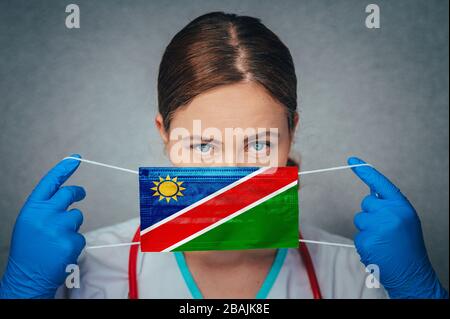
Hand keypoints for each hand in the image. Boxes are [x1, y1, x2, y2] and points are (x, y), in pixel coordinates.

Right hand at [0, 155, 85, 298]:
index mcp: (32, 209)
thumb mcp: (30, 223)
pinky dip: (74, 243)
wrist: (26, 277)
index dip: (64, 168)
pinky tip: (61, 252)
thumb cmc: (29, 250)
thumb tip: (67, 195)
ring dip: (71, 226)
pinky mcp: (71, 241)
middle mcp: (44, 214)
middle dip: (77, 193)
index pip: (50, 182)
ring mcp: (58, 227)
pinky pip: (80, 236)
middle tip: (80, 194)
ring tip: (56, 241)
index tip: (76, 158)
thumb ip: (45, 208)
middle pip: (69, 194)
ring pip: (77, 216)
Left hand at [348, 157, 447, 298]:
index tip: (351, 160)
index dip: (365, 171)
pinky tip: (378, 250)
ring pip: (359, 219)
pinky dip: (365, 243)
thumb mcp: (404, 220)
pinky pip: (358, 236)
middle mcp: (390, 214)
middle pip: (366, 203)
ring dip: (367, 230)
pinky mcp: (367, 240)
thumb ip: (389, 205)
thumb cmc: (408, 247)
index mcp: (402, 207)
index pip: (380, 183)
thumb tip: (372, 191)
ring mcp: (378, 227)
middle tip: (385, 230)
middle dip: (371, 214)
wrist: (413, 274)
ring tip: (382, 242)